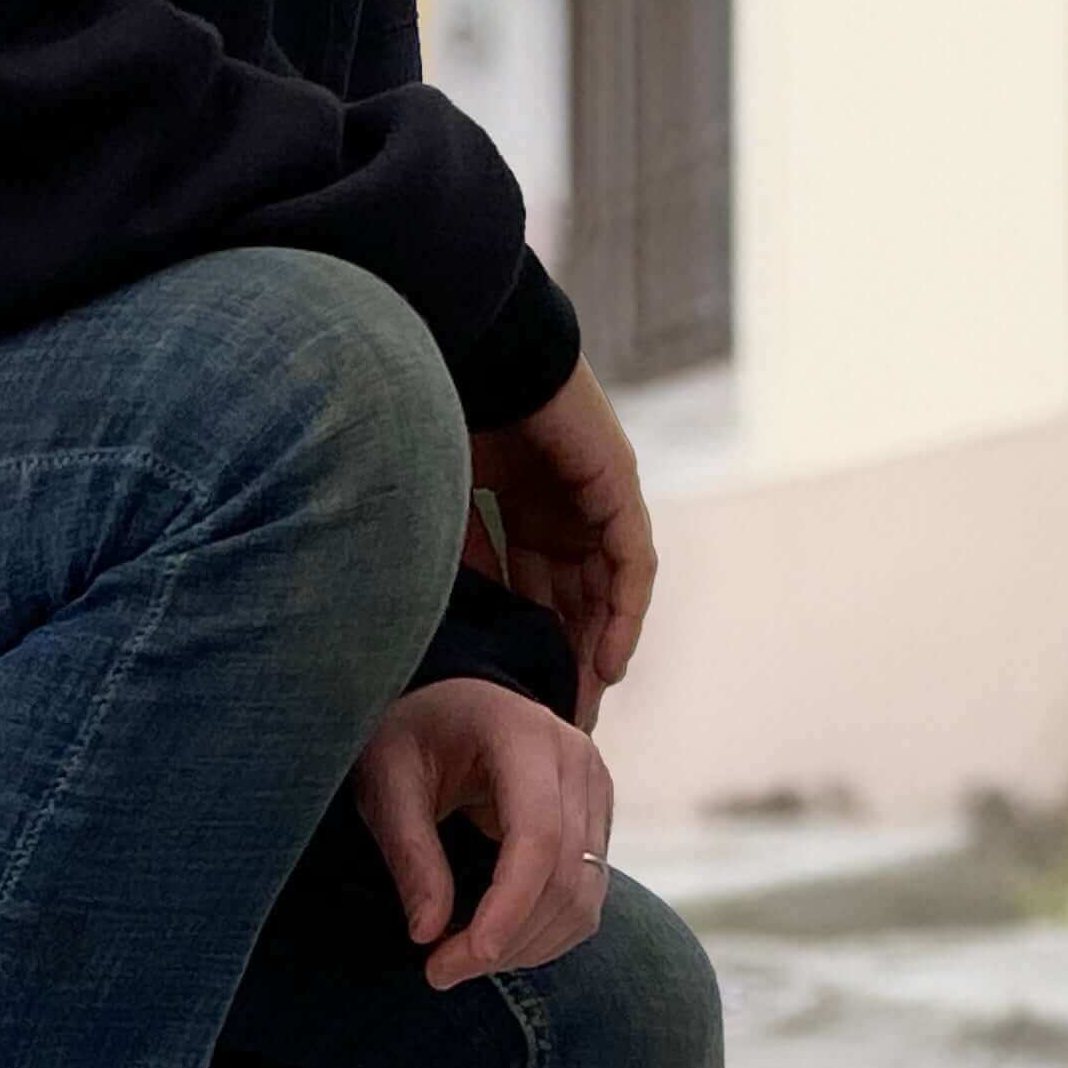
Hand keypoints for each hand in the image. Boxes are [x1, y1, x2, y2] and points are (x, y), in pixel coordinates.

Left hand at [354, 677, 613, 992]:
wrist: (448, 706)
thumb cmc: (409, 735)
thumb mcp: (386, 782)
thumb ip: (408, 852)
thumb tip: (428, 933)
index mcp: (525, 735)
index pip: (538, 836)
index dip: (509, 907)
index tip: (466, 958)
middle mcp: (578, 759)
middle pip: (566, 875)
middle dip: (508, 938)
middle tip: (439, 972)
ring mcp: (596, 791)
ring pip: (585, 896)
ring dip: (527, 946)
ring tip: (458, 962)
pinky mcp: (596, 823)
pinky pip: (587, 896)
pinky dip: (545, 934)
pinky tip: (494, 944)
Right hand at [465, 354, 655, 703]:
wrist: (479, 351)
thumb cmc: (446, 413)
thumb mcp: (445, 505)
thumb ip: (458, 555)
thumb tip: (435, 618)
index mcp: (525, 505)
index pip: (536, 586)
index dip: (530, 639)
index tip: (518, 693)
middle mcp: (567, 505)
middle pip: (576, 596)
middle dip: (568, 657)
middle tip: (559, 716)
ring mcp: (598, 496)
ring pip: (607, 589)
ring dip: (599, 648)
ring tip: (586, 705)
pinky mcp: (619, 489)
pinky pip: (632, 566)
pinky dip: (623, 615)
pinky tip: (608, 663)